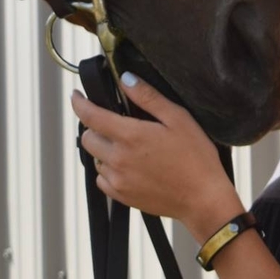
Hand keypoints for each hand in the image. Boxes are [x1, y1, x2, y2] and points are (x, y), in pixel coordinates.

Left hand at [70, 72, 243, 242]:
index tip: (75, 96)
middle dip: (94, 126)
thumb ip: (148, 97)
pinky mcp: (123, 197)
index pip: (90, 116)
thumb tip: (125, 79)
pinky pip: (102, 180)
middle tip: (112, 121)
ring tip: (124, 144)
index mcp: (130, 136)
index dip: (79, 103)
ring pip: (95, 158)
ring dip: (102, 148)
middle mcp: (118, 159)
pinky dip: (108, 169)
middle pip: (88, 138)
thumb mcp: (177, 118)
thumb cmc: (195, 156)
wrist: (203, 199)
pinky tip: (126, 165)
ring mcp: (119, 181)